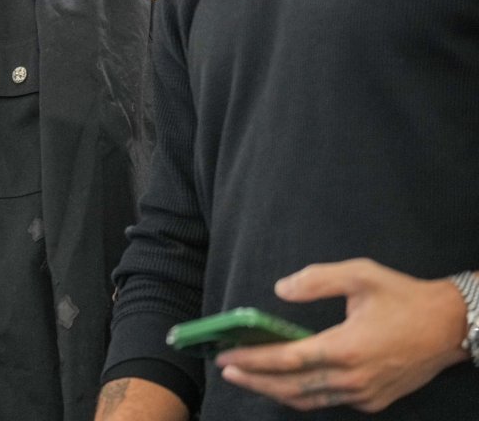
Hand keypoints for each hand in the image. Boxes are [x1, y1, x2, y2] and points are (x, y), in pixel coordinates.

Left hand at [217, 258, 469, 411]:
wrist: (450, 326)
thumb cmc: (403, 296)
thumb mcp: (360, 274)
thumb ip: (315, 280)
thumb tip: (280, 289)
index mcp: (347, 348)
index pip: (287, 359)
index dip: (253, 360)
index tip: (225, 356)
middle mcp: (353, 378)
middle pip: (291, 386)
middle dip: (254, 380)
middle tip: (225, 370)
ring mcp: (364, 394)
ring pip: (308, 399)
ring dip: (274, 391)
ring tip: (246, 377)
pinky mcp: (373, 401)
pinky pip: (327, 402)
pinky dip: (301, 394)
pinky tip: (283, 383)